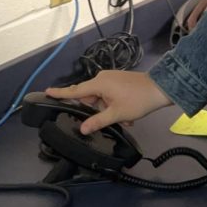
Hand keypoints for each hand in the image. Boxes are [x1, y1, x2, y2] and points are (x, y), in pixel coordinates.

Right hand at [46, 71, 172, 134]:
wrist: (160, 88)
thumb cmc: (138, 100)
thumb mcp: (117, 114)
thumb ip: (98, 121)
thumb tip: (83, 129)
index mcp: (98, 84)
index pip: (75, 90)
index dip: (60, 93)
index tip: (46, 92)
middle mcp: (102, 78)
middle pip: (90, 98)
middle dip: (99, 111)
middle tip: (114, 120)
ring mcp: (111, 79)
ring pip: (102, 99)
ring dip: (110, 111)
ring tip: (126, 118)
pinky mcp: (119, 81)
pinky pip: (110, 95)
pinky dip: (115, 105)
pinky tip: (127, 114)